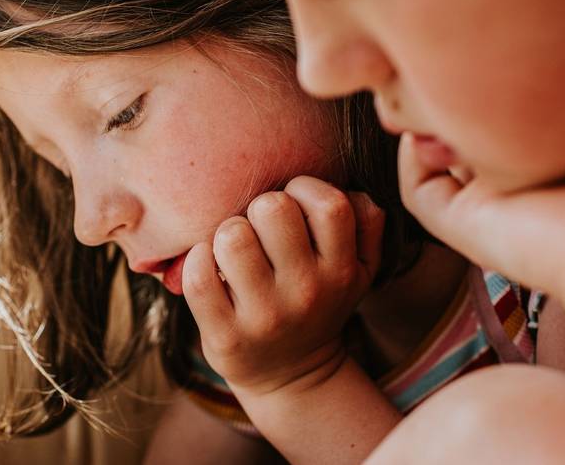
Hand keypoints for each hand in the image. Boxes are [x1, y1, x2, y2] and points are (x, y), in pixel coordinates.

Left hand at [183, 176, 384, 397]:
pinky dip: (196, 259)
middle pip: (272, 209)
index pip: (330, 205)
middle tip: (259, 227)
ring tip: (234, 248)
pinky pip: (199, 276)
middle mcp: (306, 293)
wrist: (292, 376)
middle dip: (260, 207)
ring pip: (232, 237)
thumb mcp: (361, 269)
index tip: (294, 204)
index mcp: (341, 271)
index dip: (305, 189)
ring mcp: (264, 317)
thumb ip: (367, 222)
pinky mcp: (225, 335)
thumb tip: (350, 187)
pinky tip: (208, 263)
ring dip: (227, 232)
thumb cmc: (320, 301)